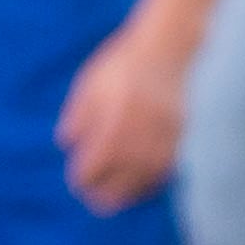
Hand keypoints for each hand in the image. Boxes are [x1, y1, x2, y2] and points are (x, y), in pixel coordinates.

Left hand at [56, 12, 191, 212]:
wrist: (169, 49)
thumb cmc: (124, 65)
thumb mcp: (91, 85)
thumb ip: (78, 117)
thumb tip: (66, 144)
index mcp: (112, 128)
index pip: (90, 173)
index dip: (81, 180)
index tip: (78, 180)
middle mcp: (138, 142)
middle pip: (114, 190)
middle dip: (100, 194)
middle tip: (93, 194)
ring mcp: (161, 145)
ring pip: (139, 188)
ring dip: (124, 193)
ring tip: (113, 195)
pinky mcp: (178, 143)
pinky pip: (160, 176)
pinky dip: (146, 184)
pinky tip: (137, 182)